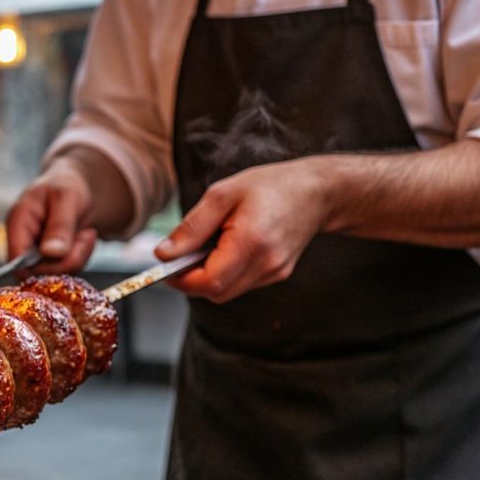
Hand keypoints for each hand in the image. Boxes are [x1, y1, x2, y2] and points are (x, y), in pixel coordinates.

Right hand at [6, 155, 98, 274]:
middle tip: (86, 236)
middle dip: (67, 259)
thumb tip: (51, 254)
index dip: (39, 265)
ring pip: (54, 275)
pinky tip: (84, 238)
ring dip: (77, 257)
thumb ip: (59, 226)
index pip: (16, 259)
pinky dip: (80, 258)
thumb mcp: (66, 198)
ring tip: (86, 233)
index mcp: (18, 223)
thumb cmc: (65, 184)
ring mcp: (35, 254)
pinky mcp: (48, 261)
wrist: (75, 185)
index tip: (65, 252)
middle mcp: (22, 242)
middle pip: (36, 272)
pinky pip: (64, 272)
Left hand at [156, 156, 332, 302]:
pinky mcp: (276, 274)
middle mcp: (267, 264)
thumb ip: (191, 228)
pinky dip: (224, 272)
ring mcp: (274, 272)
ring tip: (209, 245)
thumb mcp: (222, 195)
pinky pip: (240, 283)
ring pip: (226, 291)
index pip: (209, 282)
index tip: (165, 266)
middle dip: (192, 279)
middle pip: (216, 292)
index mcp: (252, 242)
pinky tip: (226, 248)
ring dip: (208, 276)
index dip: (181, 280)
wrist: (316, 192)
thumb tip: (163, 254)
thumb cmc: (270, 186)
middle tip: (182, 254)